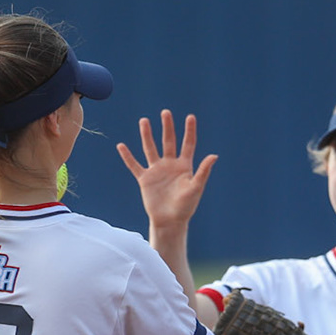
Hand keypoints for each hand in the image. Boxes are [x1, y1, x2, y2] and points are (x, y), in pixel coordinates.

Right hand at [116, 110, 215, 231]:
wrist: (170, 221)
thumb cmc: (186, 207)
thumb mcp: (196, 188)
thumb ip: (203, 171)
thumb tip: (214, 155)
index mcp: (184, 166)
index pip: (188, 144)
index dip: (189, 131)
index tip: (190, 117)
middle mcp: (170, 165)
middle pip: (168, 142)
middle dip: (167, 127)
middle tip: (165, 112)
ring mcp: (156, 171)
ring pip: (150, 149)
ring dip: (147, 135)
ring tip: (144, 120)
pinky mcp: (145, 179)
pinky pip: (134, 165)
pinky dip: (127, 156)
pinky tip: (121, 146)